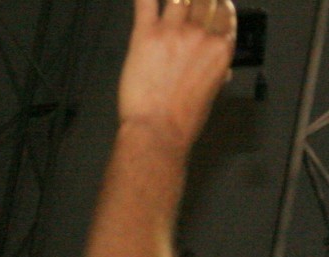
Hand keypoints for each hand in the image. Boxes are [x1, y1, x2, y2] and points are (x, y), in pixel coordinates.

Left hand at [119, 0, 236, 148]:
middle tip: (187, 3)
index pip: (224, 11)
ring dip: (175, 0)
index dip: (216, 3)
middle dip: (195, 0)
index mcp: (222, 47)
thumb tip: (218, 69)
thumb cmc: (183, 118)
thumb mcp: (212, 91)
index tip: (211, 2)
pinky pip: (145, 3)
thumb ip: (215, 70)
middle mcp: (201, 34)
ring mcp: (173, 32)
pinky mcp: (145, 35)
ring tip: (171, 3)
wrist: (158, 129)